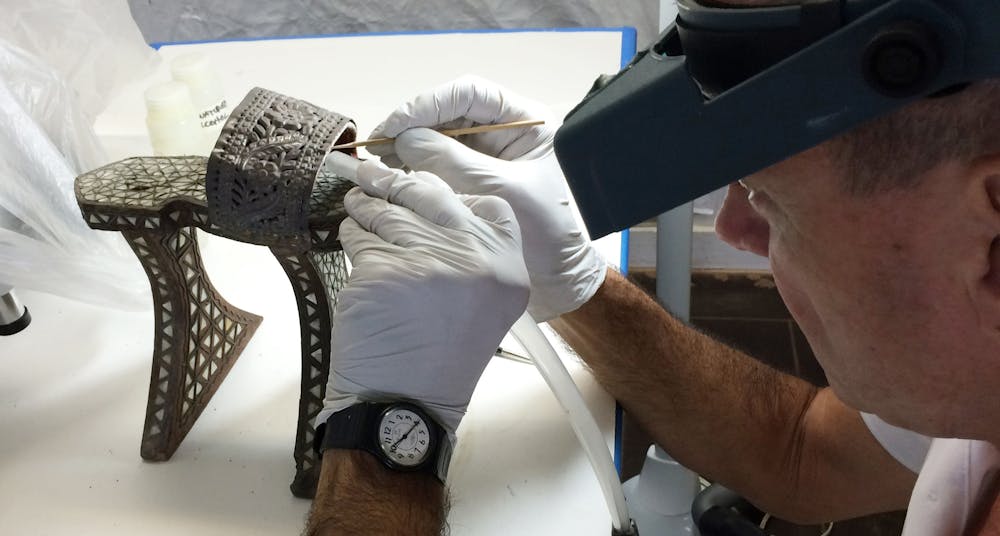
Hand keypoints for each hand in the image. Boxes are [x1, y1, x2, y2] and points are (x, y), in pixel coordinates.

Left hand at [318, 160, 529, 442]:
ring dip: (368, 205)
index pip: (489, 206)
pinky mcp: (384, 269)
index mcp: (508, 268)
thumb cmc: (441, 358)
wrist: (406, 403)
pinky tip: (350, 234)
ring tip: (357, 202)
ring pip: (391, 212)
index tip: (428, 187)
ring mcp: (430, 261)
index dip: (453, 192)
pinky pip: (362, 236)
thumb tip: (434, 204)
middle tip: (376, 176)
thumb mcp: (484, 306)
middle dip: (400, 184)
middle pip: (435, 197)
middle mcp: (477, 260)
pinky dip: (352, 232)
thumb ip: (474, 256)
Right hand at [368, 76, 605, 320]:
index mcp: (526, 123)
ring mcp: (490, 157)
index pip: (470, 94)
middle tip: (378, 147)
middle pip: (449, 113)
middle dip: (412, 127)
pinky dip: (417, 169)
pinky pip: (441, 165)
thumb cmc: (548, 232)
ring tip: (381, 163)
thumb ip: (453, 161)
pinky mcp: (476, 182)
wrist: (562, 278)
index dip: (428, 104)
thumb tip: (404, 139)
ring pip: (441, 138)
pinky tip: (396, 178)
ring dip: (409, 148)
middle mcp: (506, 133)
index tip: (396, 126)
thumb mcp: (500, 191)